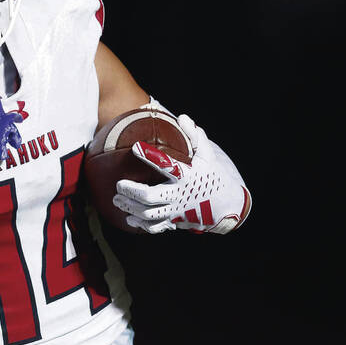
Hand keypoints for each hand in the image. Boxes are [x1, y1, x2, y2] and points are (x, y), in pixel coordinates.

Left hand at [113, 114, 250, 233]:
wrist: (228, 206)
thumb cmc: (214, 176)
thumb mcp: (208, 155)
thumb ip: (195, 136)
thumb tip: (183, 117)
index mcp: (186, 176)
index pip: (167, 165)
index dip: (150, 157)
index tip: (135, 148)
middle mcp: (179, 195)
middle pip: (150, 197)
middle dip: (131, 191)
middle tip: (118, 184)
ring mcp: (176, 211)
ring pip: (149, 214)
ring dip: (130, 208)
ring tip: (117, 199)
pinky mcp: (175, 222)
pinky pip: (155, 227)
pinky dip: (141, 225)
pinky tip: (129, 219)